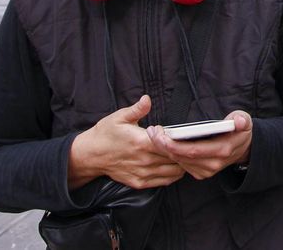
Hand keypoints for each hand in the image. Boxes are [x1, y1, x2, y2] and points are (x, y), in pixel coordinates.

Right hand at [68, 95, 184, 190]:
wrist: (90, 155)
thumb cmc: (106, 134)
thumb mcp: (119, 117)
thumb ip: (137, 109)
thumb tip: (147, 99)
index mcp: (142, 142)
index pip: (170, 144)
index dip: (181, 139)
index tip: (186, 134)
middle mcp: (144, 160)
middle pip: (175, 159)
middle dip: (186, 152)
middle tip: (192, 145)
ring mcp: (142, 173)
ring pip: (173, 172)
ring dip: (182, 164)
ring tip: (186, 155)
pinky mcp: (139, 183)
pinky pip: (164, 181)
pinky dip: (174, 175)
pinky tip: (177, 166)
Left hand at [146, 111, 253, 180]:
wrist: (242, 148)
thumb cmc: (240, 131)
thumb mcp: (245, 121)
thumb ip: (242, 120)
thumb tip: (239, 122)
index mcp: (222, 150)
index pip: (193, 150)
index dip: (175, 144)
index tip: (161, 134)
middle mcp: (213, 164)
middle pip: (182, 157)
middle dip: (164, 145)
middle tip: (152, 131)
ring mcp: (206, 171)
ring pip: (179, 162)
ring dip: (165, 150)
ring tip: (154, 134)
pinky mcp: (200, 173)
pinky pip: (182, 165)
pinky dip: (171, 155)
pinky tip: (163, 143)